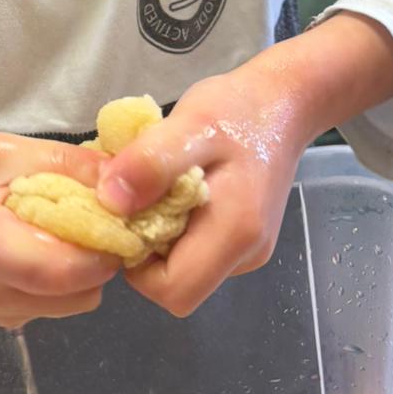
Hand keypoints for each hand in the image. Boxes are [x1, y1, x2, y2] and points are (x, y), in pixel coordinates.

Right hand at [0, 134, 119, 328]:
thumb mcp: (13, 151)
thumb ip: (71, 165)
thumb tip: (125, 183)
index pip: (60, 270)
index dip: (101, 251)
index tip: (120, 221)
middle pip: (74, 295)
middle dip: (98, 261)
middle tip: (98, 223)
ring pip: (71, 305)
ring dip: (83, 274)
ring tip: (70, 235)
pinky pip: (53, 308)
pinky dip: (64, 284)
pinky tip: (47, 250)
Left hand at [95, 64, 312, 316]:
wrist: (283, 102)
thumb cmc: (238, 109)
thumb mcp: (189, 124)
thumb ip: (150, 163)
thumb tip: (110, 203)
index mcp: (236, 233)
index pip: (174, 291)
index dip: (137, 265)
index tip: (126, 217)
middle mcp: (246, 254)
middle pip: (177, 285)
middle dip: (144, 249)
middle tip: (134, 196)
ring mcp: (247, 251)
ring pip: (184, 268)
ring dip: (157, 236)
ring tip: (155, 186)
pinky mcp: (242, 240)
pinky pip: (195, 249)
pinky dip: (174, 227)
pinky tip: (172, 189)